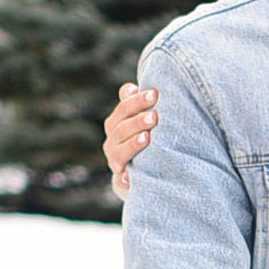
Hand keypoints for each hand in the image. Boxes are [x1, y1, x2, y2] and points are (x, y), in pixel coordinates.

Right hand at [104, 81, 157, 196]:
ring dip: (132, 144)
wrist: (143, 175)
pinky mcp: (121, 182)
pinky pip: (120, 180)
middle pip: (121, 128)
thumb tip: (131, 87)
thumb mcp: (146, 121)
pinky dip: (124, 178)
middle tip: (156, 116)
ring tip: (147, 138)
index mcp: (117, 123)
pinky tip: (130, 176)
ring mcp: (115, 161)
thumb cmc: (148, 139)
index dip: (137, 100)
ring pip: (119, 151)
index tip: (155, 94)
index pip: (123, 108)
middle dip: (138, 121)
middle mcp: (112, 141)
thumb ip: (140, 104)